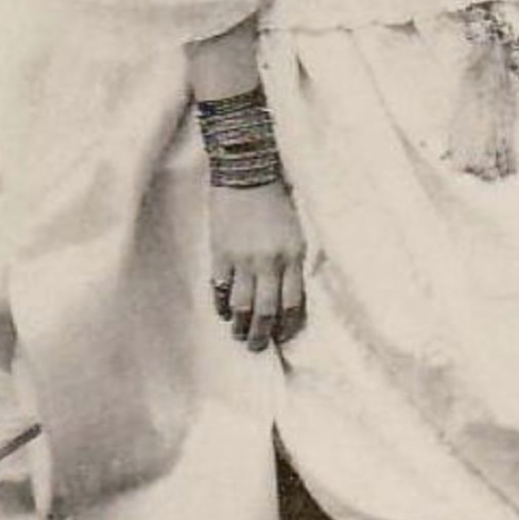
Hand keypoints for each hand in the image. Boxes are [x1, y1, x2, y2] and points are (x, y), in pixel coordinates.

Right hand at [209, 181, 305, 352]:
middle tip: (258, 347)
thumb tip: (287, 296)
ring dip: (241, 325)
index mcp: (292, 255)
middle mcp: (269, 262)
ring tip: (240, 336)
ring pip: (242, 305)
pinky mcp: (220, 254)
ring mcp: (242, 259)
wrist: (246, 172)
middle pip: (267, 311)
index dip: (288, 325)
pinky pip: (220, 289)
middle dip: (263, 334)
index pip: (293, 303)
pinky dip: (222, 305)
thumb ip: (294, 263)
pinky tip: (224, 313)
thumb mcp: (296, 231)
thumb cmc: (276, 200)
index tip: (283, 336)